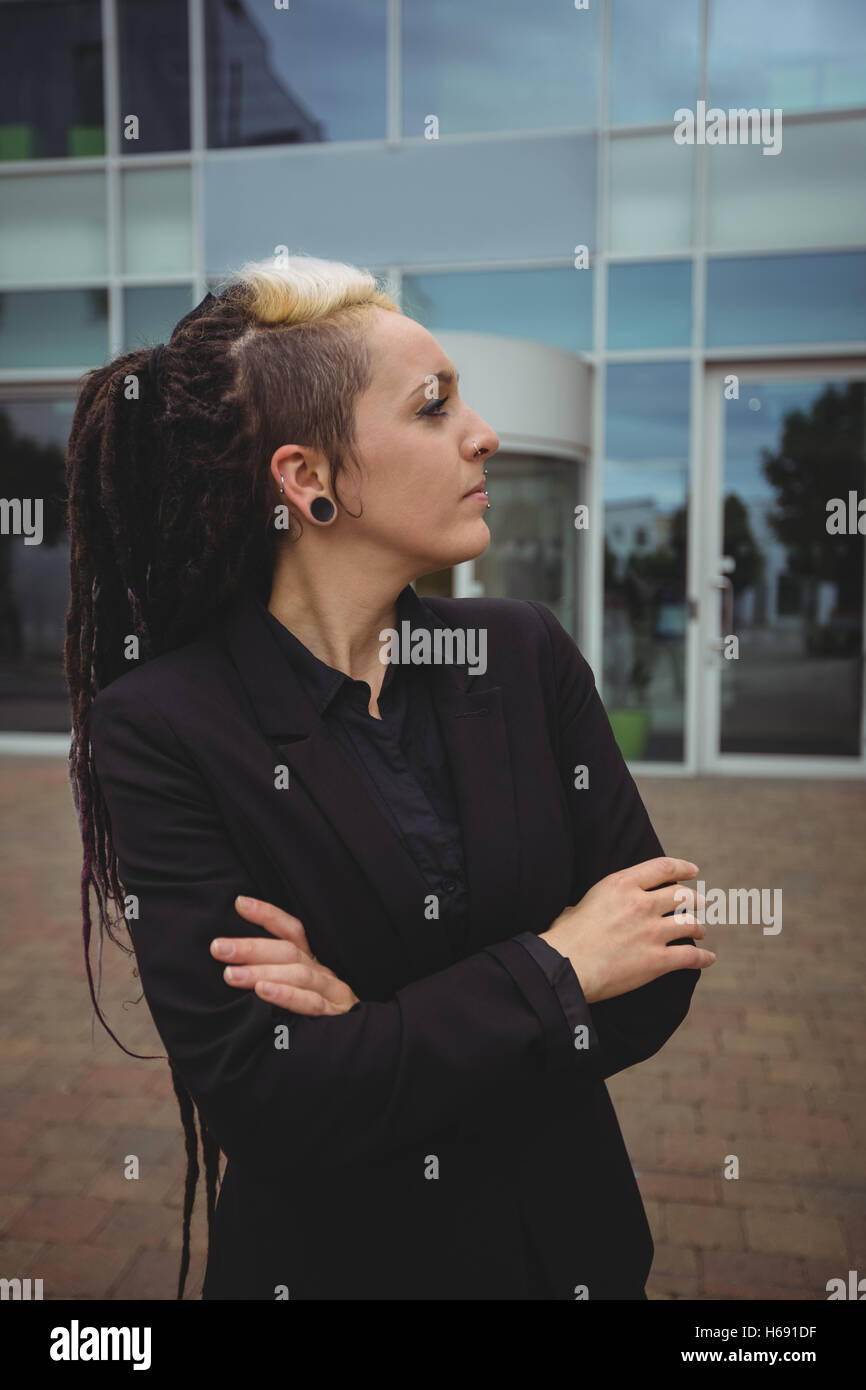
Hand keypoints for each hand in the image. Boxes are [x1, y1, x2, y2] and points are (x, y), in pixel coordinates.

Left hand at [209, 896, 359, 1015]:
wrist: (356, 1054)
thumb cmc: (315, 1021)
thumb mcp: (297, 993)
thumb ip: (272, 977)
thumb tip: (231, 965)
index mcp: (312, 963)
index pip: (292, 930)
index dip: (267, 915)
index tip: (240, 903)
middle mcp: (323, 972)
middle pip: (288, 951)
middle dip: (251, 948)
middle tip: (219, 948)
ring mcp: (332, 992)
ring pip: (298, 974)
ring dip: (262, 971)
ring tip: (231, 974)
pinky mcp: (336, 1016)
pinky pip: (311, 1003)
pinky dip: (286, 995)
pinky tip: (263, 992)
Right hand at [540, 857, 713, 1004]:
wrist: (564, 966)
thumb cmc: (564, 937)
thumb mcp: (580, 904)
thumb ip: (597, 902)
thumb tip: (589, 909)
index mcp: (621, 884)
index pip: (662, 868)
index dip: (682, 868)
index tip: (693, 871)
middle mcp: (641, 904)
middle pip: (681, 895)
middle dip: (695, 899)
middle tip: (701, 903)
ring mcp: (651, 932)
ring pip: (690, 924)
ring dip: (698, 928)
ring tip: (701, 931)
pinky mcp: (656, 960)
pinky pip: (690, 956)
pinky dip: (703, 958)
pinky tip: (708, 959)